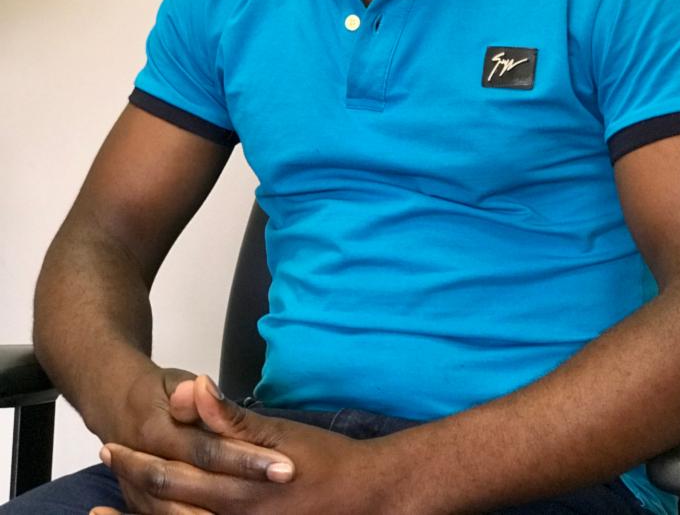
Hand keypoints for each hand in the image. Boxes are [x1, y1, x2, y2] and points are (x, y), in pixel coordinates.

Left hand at [93, 375, 403, 514]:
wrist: (362, 498)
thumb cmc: (323, 461)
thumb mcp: (278, 432)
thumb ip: (230, 417)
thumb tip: (193, 387)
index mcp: (234, 489)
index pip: (168, 475)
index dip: (135, 460)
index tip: (111, 444)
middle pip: (163, 505)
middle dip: (131, 482)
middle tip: (107, 460)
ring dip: (139, 510)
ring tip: (107, 502)